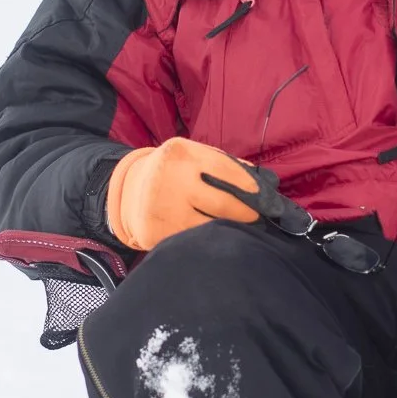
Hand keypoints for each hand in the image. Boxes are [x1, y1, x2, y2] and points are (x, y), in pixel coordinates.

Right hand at [103, 138, 263, 250]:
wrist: (129, 191)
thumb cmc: (173, 172)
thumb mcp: (192, 156)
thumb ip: (225, 164)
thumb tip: (263, 182)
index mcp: (180, 154)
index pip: (226, 171)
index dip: (251, 187)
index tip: (267, 200)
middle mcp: (169, 180)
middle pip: (223, 204)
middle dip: (247, 214)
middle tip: (257, 219)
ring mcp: (161, 209)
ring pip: (210, 228)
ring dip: (230, 232)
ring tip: (240, 231)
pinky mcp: (155, 234)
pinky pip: (193, 242)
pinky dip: (208, 243)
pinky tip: (215, 241)